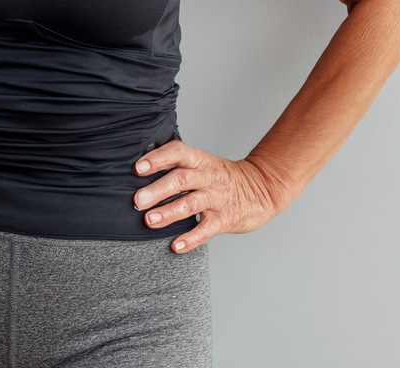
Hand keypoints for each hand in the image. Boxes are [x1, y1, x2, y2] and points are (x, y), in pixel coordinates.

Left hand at [133, 141, 285, 252]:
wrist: (262, 188)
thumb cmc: (222, 176)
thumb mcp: (202, 162)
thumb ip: (177, 166)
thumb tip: (139, 171)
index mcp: (199, 160)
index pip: (177, 152)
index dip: (158, 159)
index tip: (138, 168)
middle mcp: (207, 176)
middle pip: (181, 179)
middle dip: (157, 190)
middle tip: (137, 201)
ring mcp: (217, 198)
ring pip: (191, 204)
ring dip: (169, 212)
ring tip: (149, 221)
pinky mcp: (225, 218)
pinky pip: (206, 230)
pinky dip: (191, 238)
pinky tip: (176, 246)